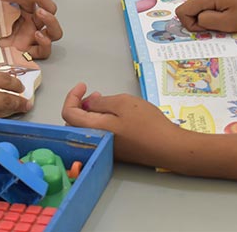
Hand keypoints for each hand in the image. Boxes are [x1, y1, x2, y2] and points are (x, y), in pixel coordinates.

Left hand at [0, 0, 62, 58]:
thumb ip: (1, 7)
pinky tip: (38, 35)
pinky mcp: (35, 54)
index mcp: (30, 14)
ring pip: (55, 30)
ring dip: (50, 19)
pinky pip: (46, 50)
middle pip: (49, 8)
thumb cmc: (5, 34)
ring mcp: (39, 39)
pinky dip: (45, 42)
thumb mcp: (1, 19)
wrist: (1, 54)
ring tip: (40, 12)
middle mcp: (37, 25)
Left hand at [61, 83, 183, 165]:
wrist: (168, 147)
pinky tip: (112, 114)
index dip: (72, 97)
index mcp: (94, 129)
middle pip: (74, 123)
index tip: (83, 86)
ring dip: (88, 113)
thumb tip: (87, 104)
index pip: (68, 113)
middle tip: (92, 93)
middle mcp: (95, 142)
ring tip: (102, 100)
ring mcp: (105, 149)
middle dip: (78, 105)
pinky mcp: (115, 152)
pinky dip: (98, 122)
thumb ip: (100, 103)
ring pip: (86, 130)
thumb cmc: (147, 123)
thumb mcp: (123, 103)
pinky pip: (98, 135)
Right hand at [175, 0, 236, 32]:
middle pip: (189, 9)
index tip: (208, 27)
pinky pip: (203, 4)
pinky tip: (225, 12)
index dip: (191, 24)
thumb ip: (207, 22)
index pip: (183, 11)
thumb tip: (196, 20)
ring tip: (224, 17)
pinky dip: (210, 11)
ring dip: (207, 16)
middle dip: (200, 20)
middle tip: (220, 23)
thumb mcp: (228, 23)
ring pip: (196, 7)